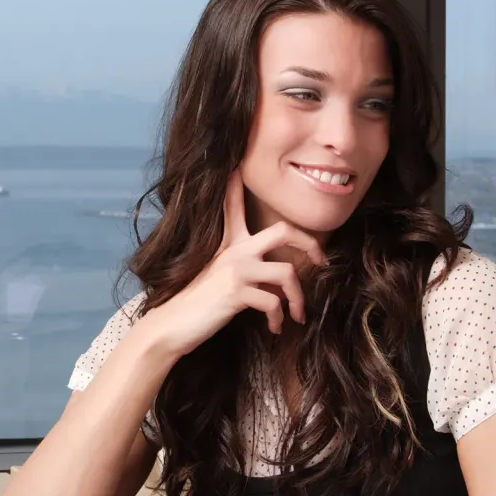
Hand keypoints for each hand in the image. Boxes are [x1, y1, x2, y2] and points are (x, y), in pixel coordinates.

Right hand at [135, 171, 326, 355]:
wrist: (173, 325)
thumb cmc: (197, 303)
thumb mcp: (216, 274)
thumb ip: (243, 266)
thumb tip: (279, 277)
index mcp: (228, 243)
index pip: (233, 205)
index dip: (236, 185)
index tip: (236, 167)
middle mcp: (235, 250)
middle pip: (283, 230)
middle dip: (310, 243)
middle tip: (322, 260)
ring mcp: (236, 270)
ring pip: (287, 273)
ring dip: (298, 298)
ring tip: (297, 314)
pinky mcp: (236, 292)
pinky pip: (273, 302)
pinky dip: (279, 318)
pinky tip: (275, 328)